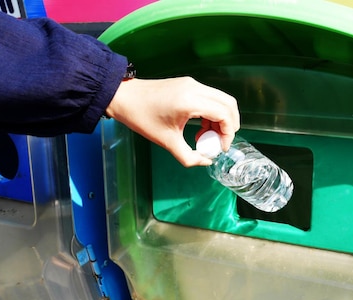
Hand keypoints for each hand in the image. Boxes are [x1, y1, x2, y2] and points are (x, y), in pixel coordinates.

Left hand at [106, 77, 239, 166]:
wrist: (122, 96)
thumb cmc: (141, 118)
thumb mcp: (166, 142)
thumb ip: (189, 156)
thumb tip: (206, 161)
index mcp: (190, 101)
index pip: (224, 114)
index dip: (228, 134)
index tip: (220, 148)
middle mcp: (195, 88)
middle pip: (229, 104)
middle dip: (230, 125)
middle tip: (220, 141)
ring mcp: (193, 84)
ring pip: (222, 99)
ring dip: (221, 119)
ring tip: (207, 135)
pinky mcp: (189, 84)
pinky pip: (211, 97)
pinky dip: (213, 112)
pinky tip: (200, 126)